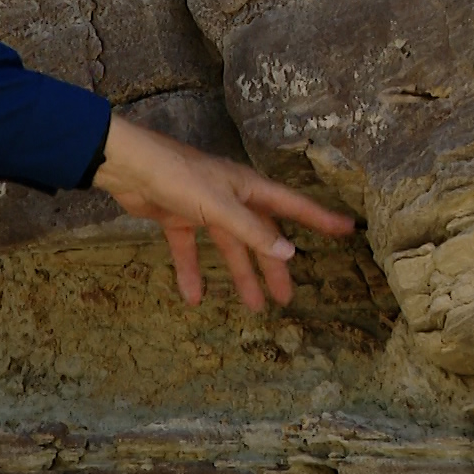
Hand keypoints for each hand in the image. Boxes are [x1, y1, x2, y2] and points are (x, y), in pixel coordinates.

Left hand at [90, 115, 356, 311]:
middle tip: (287, 297)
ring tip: (252, 307)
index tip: (346, 230)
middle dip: (273, 265)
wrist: (128, 167)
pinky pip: (190, 249)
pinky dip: (191, 272)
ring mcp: (203, 207)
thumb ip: (252, 231)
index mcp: (247, 187)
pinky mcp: (177, 216)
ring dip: (239, 274)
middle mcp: (230, 196)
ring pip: (229, 246)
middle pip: (260, 235)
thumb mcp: (220, 206)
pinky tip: (193, 298)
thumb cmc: (177, 177)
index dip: (319, 219)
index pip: (292, 206)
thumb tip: (288, 251)